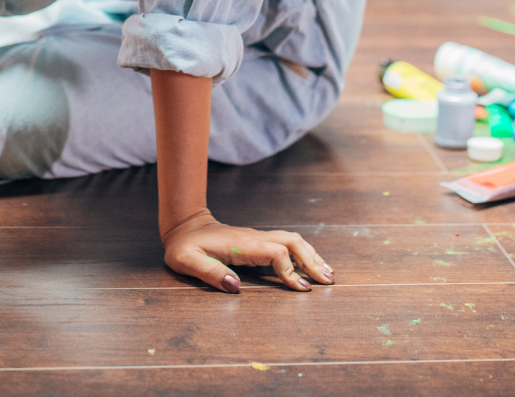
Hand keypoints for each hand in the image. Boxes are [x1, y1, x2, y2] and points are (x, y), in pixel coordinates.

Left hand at [162, 209, 333, 293]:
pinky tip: (311, 266)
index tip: (302, 289)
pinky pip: (286, 245)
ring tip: (328, 273)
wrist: (185, 226)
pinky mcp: (258, 242)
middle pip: (292, 242)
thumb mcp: (187, 260)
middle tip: (329, 281)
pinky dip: (303, 254)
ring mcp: (257, 238)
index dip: (290, 270)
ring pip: (292, 241)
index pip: (275, 253)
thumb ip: (208, 272)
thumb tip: (234, 286)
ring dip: (311, 256)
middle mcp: (254, 238)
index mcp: (242, 244)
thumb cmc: (185, 246)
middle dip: (312, 260)